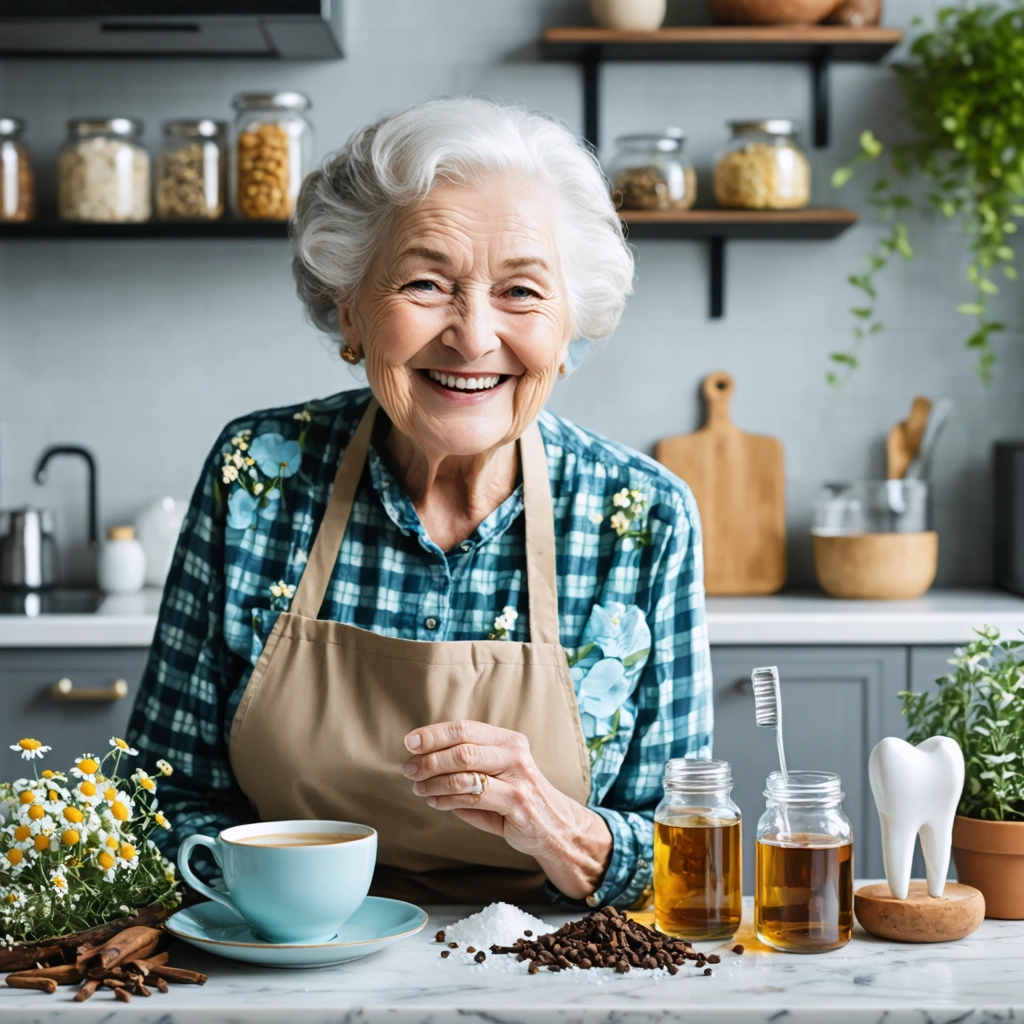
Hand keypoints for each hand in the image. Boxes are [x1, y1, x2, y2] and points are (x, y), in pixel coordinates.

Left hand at [403, 720, 611, 899]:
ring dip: (433, 783)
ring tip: (418, 788)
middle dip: (429, 760)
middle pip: (463, 750)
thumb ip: (469, 761)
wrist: (555, 826)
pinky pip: (472, 800)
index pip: (465, 728)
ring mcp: (517, 779)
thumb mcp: (498, 769)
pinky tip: (434, 801)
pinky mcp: (516, 804)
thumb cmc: (518, 796)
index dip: (434, 734)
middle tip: (409, 769)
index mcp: (508, 739)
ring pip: (464, 775)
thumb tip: (423, 756)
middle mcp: (515, 754)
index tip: (410, 742)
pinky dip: (447, 801)